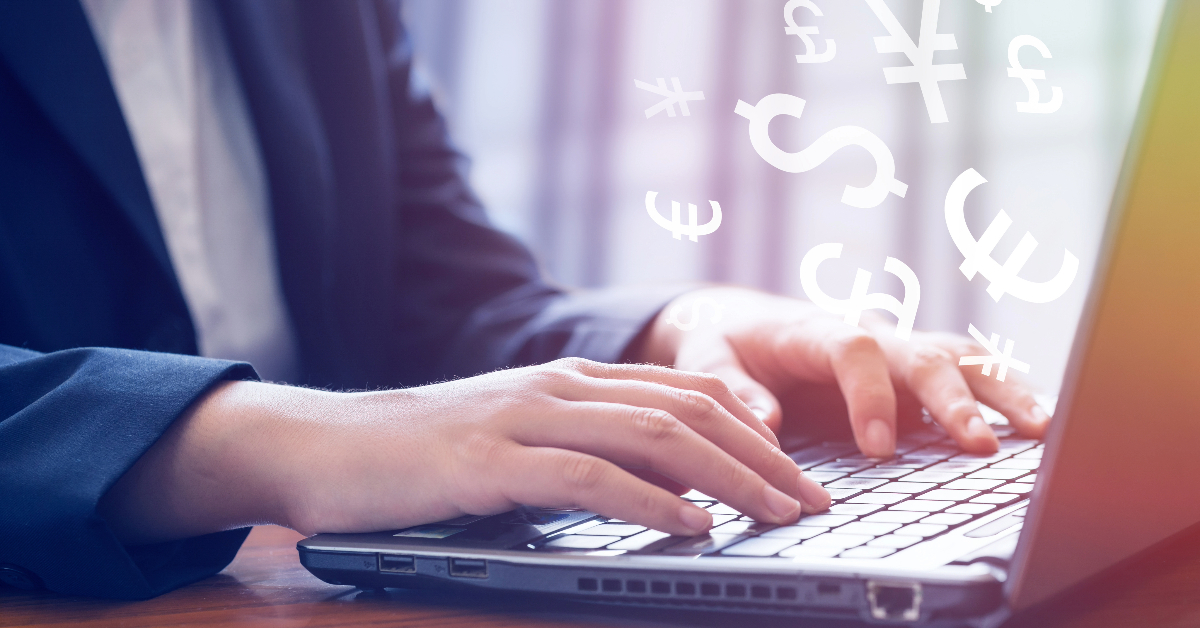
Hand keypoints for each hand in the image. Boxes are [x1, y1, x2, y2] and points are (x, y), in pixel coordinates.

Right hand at [99, 358, 830, 544]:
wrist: (323, 445)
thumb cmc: (423, 457)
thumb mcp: (518, 444)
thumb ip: (589, 453)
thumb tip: (673, 492)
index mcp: (571, 379)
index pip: (688, 391)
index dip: (756, 431)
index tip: (802, 477)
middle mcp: (559, 385)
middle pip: (689, 410)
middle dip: (765, 457)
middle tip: (815, 503)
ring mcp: (524, 416)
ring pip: (653, 436)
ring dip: (728, 477)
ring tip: (778, 514)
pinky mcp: (488, 458)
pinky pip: (588, 475)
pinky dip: (649, 500)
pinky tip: (692, 525)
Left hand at [639, 287, 1049, 457]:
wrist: (739, 321)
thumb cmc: (724, 341)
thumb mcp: (706, 359)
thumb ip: (730, 387)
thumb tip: (764, 421)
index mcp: (813, 331)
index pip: (853, 351)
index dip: (871, 396)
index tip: (877, 448)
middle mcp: (866, 334)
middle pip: (920, 355)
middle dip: (952, 399)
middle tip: (978, 445)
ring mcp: (895, 351)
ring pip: (958, 359)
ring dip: (999, 391)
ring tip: (1039, 429)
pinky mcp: (912, 372)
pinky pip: (965, 375)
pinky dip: (1001, 393)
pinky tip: (1035, 425)